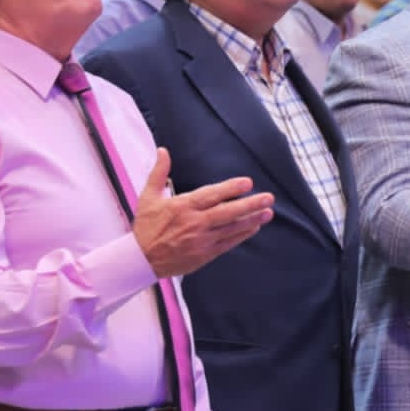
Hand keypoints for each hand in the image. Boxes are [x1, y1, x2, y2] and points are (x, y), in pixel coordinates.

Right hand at [134, 148, 274, 276]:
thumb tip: (163, 150)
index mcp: (182, 206)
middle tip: (268, 198)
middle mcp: (194, 223)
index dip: (230, 189)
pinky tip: (254, 227)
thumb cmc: (146, 226)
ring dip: (251, 220)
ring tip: (268, 212)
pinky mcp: (204, 255)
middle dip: (250, 205)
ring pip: (231, 228)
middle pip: (226, 212)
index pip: (211, 195)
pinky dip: (241, 235)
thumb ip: (158, 173)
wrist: (141, 260)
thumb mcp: (148, 197)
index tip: (248, 183)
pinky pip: (227, 244)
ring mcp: (200, 240)